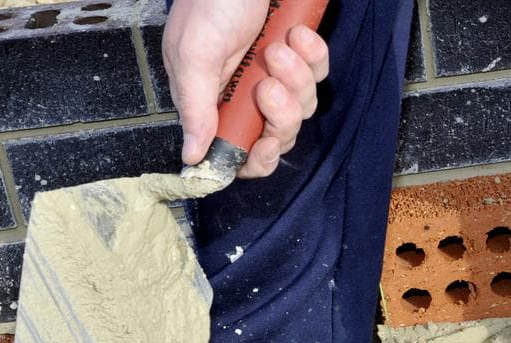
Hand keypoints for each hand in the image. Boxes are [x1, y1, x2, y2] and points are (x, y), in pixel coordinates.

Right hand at [162, 0, 329, 177]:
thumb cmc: (211, 0)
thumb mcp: (193, 53)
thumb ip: (195, 106)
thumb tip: (192, 157)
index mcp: (213, 99)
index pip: (239, 151)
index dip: (256, 158)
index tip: (265, 143)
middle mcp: (245, 93)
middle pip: (278, 135)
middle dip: (282, 116)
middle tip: (269, 85)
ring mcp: (275, 75)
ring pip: (303, 105)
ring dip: (295, 78)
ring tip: (278, 47)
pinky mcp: (300, 56)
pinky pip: (318, 73)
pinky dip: (312, 55)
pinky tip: (295, 32)